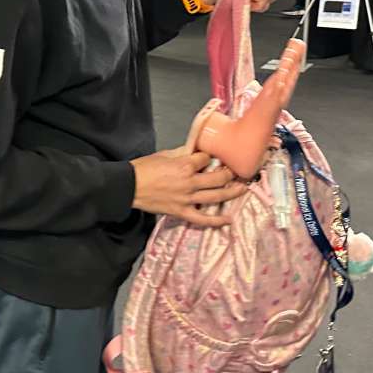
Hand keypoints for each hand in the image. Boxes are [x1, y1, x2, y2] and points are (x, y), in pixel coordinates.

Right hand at [130, 150, 246, 226]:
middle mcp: (190, 182)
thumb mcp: (164, 154)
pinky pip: (202, 219)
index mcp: (185, 165)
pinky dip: (216, 221)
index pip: (206, 159)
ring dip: (232, 192)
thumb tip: (195, 151)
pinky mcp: (182, 212)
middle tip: (237, 171)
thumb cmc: (144, 168)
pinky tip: (228, 220)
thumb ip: (183, 153)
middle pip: (218, 177)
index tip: (212, 157)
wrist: (129, 187)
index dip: (210, 156)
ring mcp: (187, 199)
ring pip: (216, 196)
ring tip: (243, 189)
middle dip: (229, 173)